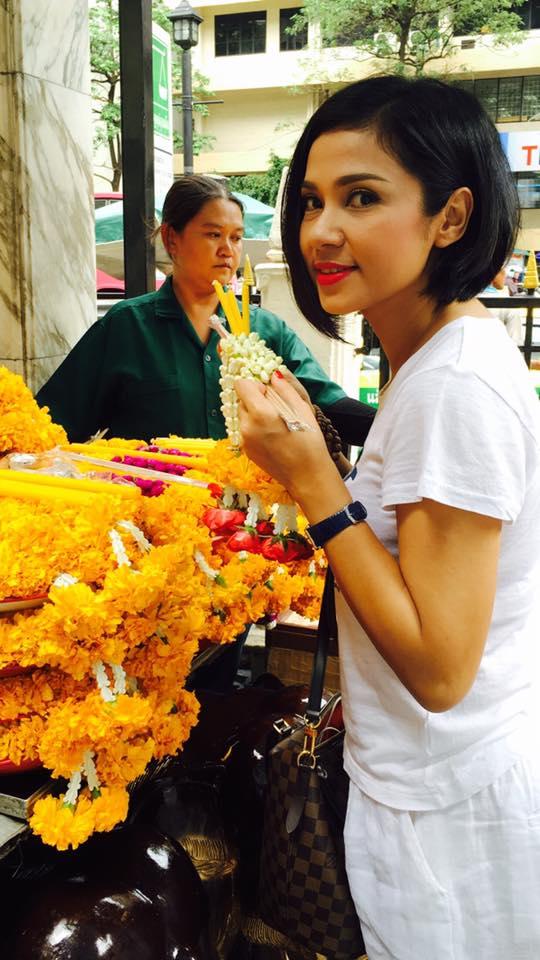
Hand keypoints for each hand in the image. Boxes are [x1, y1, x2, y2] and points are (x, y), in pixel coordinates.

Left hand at [234, 373, 332, 499]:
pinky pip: (245, 430)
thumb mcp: (302, 409)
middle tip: (275, 408)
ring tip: (275, 423)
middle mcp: (247, 427)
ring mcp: (244, 440)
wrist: (307, 476)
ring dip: (254, 413)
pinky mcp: (246, 451)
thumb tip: (274, 375)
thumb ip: (285, 389)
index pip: (241, 385)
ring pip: (242, 416)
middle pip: (241, 400)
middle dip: (254, 399)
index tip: (268, 392)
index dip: (255, 384)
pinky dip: (255, 427)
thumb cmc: (309, 443)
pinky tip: (273, 436)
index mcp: (260, 414)